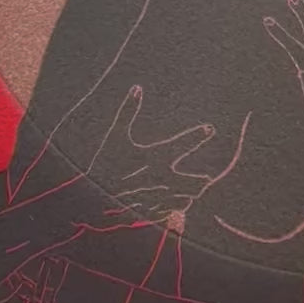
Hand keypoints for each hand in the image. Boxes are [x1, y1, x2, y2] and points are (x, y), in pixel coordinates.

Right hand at [87, 85, 214, 224]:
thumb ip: (127, 112)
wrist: (93, 202)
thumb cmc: (103, 166)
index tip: (210, 129)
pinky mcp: (154, 214)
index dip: (198, 135)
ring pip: (187, 200)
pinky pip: (174, 214)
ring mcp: (160, 199)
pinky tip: (173, 205)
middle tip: (206, 178)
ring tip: (190, 191)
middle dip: (202, 180)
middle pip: (196, 183)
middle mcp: (162, 179)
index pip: (183, 144)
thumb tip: (137, 88)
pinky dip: (176, 209)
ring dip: (189, 194)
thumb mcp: (114, 136)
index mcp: (155, 157)